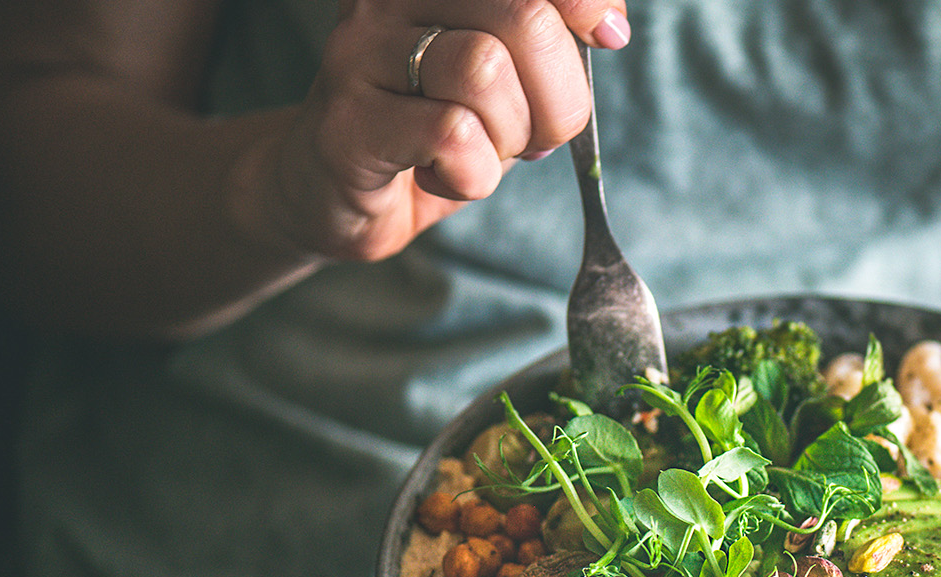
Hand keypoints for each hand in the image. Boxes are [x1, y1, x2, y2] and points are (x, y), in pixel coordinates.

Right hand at [238, 0, 630, 261]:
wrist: (331, 193)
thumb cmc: (430, 130)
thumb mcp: (507, 79)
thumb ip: (549, 39)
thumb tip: (609, 23)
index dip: (583, 0)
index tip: (608, 36)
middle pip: (523, 17)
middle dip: (558, 95)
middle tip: (537, 135)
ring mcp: (359, 54)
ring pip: (485, 71)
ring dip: (509, 137)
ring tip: (480, 155)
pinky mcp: (347, 122)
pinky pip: (452, 135)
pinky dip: (473, 174)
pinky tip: (446, 176)